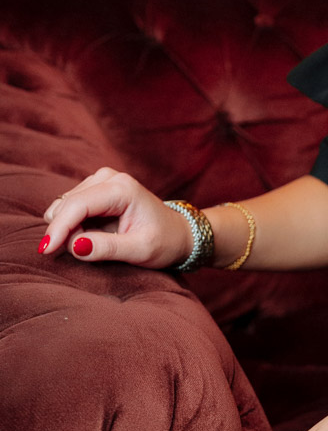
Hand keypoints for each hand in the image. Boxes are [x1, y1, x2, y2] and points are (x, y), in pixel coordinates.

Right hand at [38, 166, 192, 267]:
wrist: (178, 233)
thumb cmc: (164, 242)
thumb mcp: (140, 250)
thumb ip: (107, 248)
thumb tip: (74, 245)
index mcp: (122, 189)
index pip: (77, 206)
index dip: (58, 228)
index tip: (46, 251)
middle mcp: (109, 178)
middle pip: (66, 204)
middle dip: (64, 231)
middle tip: (83, 252)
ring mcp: (101, 180)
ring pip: (64, 206)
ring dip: (69, 228)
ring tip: (94, 243)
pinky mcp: (95, 189)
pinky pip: (69, 208)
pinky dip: (72, 224)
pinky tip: (92, 234)